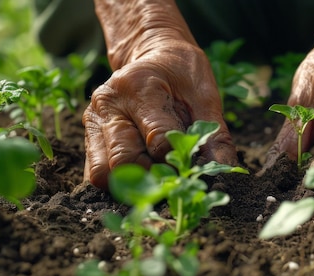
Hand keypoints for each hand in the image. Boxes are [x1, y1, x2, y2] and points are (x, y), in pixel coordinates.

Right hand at [83, 42, 236, 188]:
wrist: (155, 54)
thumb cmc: (183, 74)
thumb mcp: (205, 96)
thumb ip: (214, 134)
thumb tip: (224, 169)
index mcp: (138, 87)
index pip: (157, 141)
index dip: (180, 161)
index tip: (194, 165)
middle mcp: (109, 104)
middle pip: (124, 161)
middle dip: (153, 177)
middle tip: (175, 175)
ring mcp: (94, 120)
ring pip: (103, 173)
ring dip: (133, 183)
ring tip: (157, 175)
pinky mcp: (89, 136)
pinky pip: (96, 173)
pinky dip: (120, 181)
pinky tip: (142, 173)